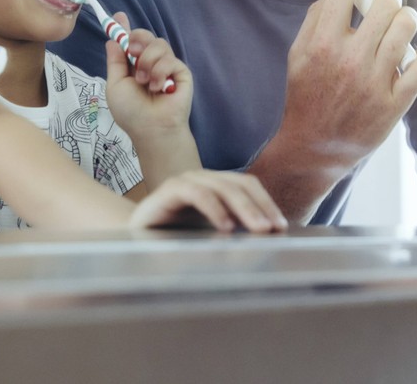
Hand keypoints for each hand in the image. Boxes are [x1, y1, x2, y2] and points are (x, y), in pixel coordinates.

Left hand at [104, 12, 198, 187]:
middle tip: (133, 53)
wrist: (151, 128)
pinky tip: (158, 87)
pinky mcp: (181, 72)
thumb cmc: (131, 111)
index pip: (130, 41)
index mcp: (133, 65)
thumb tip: (112, 40)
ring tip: (144, 81)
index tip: (118, 15)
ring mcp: (167, 66)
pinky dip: (160, 72)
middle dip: (138, 39)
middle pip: (146, 35)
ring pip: (159, 44)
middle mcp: (150, 62)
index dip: (124, 27)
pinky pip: (170, 59)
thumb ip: (115, 61)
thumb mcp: (115, 85)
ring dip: (148, 62)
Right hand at [129, 170, 287, 232]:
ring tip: (258, 229)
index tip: (281, 226)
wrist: (135, 236)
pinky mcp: (169, 189)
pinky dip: (214, 208)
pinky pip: (197, 193)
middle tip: (274, 229)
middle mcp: (202, 178)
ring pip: (222, 187)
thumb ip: (233, 231)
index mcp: (215, 185)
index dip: (266, 202)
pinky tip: (225, 227)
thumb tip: (269, 240)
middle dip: (259, 206)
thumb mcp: (209, 233)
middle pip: (239, 184)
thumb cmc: (174, 236)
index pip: (247, 184)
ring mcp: (185, 180)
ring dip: (243, 208)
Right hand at [251, 0, 416, 221]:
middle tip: (382, 6)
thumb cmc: (306, 95)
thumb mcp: (297, 54)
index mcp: (321, 45)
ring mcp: (374, 81)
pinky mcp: (395, 102)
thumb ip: (316, 19)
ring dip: (405, 20)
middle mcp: (348, 60)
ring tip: (398, 28)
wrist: (315, 146)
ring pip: (406, 26)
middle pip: (385, 2)